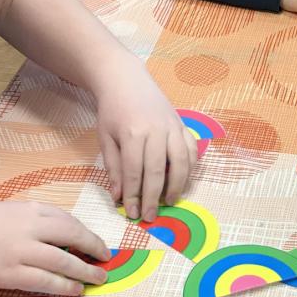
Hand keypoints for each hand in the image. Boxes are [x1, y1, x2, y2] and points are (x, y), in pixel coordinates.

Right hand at [0, 202, 110, 296]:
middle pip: (73, 236)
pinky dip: (65, 285)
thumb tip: (52, 234)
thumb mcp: (2, 211)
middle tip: (106, 259)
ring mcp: (21, 251)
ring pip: (64, 261)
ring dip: (85, 270)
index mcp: (27, 209)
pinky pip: (46, 281)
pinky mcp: (11, 274)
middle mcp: (29, 227)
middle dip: (93, 248)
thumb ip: (27, 220)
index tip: (94, 242)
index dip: (85, 232)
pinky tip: (76, 289)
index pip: (66, 219)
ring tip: (99, 278)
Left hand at [94, 66, 197, 220]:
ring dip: (177, 185)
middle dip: (153, 197)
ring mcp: (172, 126)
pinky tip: (183, 180)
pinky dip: (191, 167)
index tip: (132, 213)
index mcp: (132, 134)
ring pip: (181, 161)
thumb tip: (119, 196)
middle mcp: (156, 130)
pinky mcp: (182, 124)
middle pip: (158, 171)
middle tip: (150, 216)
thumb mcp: (105, 138)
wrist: (126, 79)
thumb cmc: (112, 110)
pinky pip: (192, 149)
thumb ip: (113, 167)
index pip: (134, 172)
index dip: (134, 195)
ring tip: (170, 201)